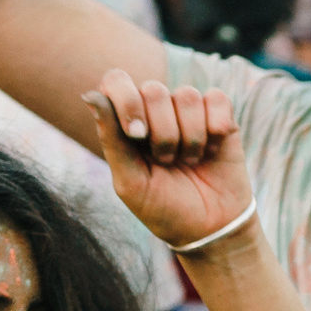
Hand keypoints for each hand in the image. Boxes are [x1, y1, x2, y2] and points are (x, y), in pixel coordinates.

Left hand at [83, 73, 255, 257]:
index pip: (117, 80)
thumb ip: (111, 139)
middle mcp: (156, 111)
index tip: (137, 135)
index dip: (127, 100)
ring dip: (190, 138)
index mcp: (126, 122)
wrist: (209, 230)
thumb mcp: (130, 182)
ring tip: (190, 161)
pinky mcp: (221, 117)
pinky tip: (212, 150)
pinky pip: (218, 99)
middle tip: (167, 162)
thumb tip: (89, 94)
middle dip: (162, 133)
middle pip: (154, 89)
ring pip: (187, 95)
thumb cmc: (163, 208)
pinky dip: (215, 128)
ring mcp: (189, 112)